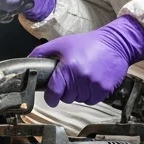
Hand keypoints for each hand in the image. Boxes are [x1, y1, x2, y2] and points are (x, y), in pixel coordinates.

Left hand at [29, 15, 143, 105]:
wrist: (116, 43)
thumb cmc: (88, 43)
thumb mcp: (61, 43)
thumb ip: (42, 53)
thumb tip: (27, 63)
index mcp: (68, 67)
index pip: (54, 91)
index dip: (50, 97)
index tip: (50, 97)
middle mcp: (81, 78)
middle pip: (66, 97)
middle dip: (66, 91)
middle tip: (70, 79)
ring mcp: (94, 85)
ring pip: (79, 100)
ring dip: (78, 93)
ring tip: (82, 79)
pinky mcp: (105, 89)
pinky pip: (92, 100)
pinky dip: (90, 95)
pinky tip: (91, 82)